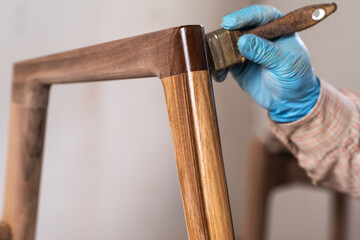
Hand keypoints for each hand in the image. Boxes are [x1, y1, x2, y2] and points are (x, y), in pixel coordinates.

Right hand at [216, 5, 319, 122]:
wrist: (290, 101)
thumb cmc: (296, 77)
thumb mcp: (284, 63)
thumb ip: (264, 51)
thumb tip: (243, 41)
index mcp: (276, 27)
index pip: (259, 16)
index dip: (244, 17)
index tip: (230, 23)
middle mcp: (259, 35)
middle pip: (239, 28)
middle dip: (227, 34)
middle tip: (219, 41)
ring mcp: (247, 50)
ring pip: (228, 44)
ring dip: (220, 51)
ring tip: (218, 60)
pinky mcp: (237, 64)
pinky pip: (224, 62)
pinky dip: (219, 68)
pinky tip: (220, 74)